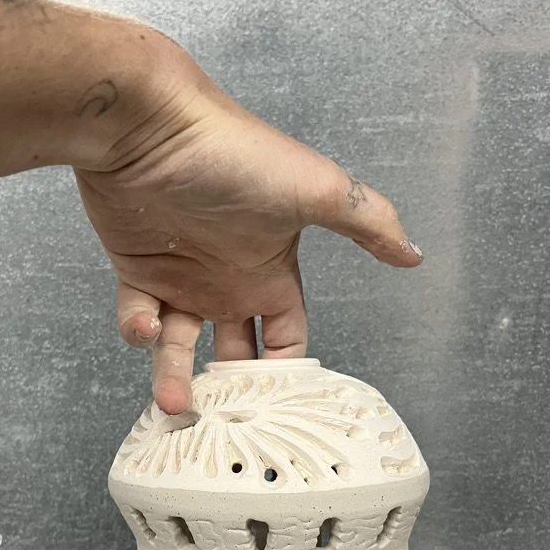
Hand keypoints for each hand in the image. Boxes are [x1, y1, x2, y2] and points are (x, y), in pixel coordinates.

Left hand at [76, 47, 420, 414]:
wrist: (151, 127)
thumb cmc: (235, 154)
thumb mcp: (316, 189)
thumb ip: (367, 222)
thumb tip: (414, 253)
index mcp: (272, 271)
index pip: (286, 338)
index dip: (286, 372)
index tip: (281, 409)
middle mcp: (229, 282)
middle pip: (233, 354)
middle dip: (229, 390)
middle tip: (223, 422)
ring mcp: (181, 279)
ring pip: (180, 347)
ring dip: (176, 376)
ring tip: (175, 405)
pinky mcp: (138, 270)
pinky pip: (136, 318)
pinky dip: (138, 332)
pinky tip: (145, 328)